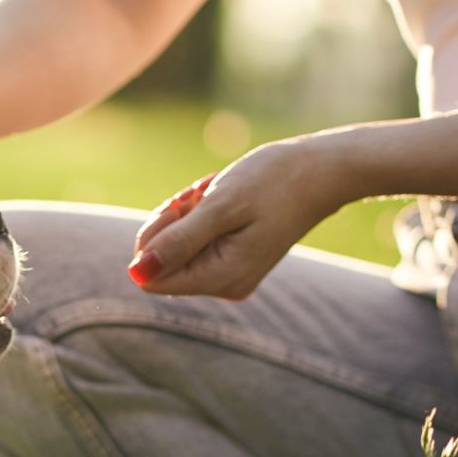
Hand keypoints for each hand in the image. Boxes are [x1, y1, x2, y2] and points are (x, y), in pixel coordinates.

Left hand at [128, 137, 351, 299]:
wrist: (321, 171)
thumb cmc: (273, 182)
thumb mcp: (219, 206)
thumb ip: (177, 241)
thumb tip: (136, 272)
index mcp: (221, 278)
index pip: (151, 277)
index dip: (154, 239)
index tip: (182, 208)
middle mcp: (225, 285)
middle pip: (164, 262)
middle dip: (173, 222)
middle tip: (203, 196)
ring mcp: (231, 273)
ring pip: (179, 246)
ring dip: (187, 213)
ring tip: (216, 193)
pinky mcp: (236, 259)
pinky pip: (198, 239)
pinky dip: (201, 214)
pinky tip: (222, 196)